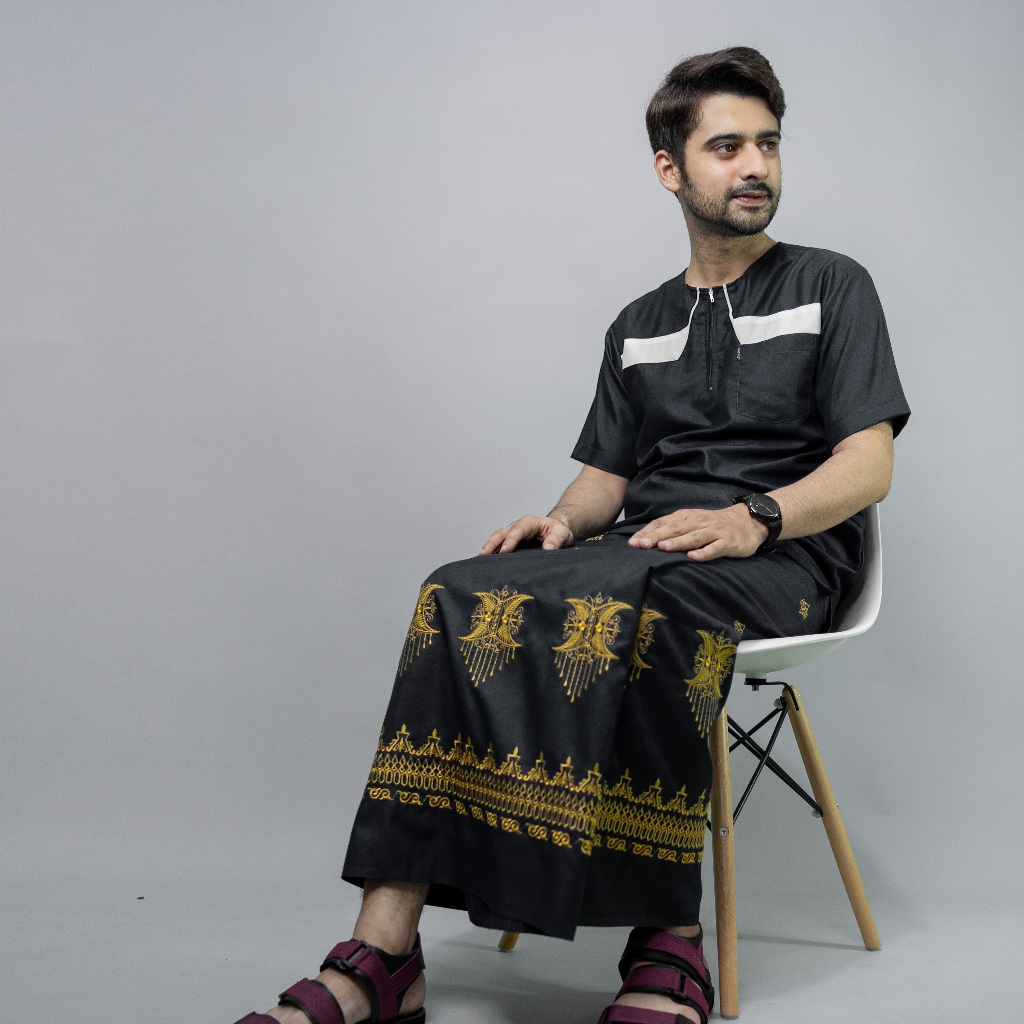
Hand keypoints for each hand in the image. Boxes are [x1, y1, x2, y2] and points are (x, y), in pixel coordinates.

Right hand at [479, 515, 573, 553]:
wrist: (556, 530)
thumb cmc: (559, 531)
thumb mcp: (562, 533)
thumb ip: (556, 539)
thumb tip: (548, 548)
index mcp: (529, 522)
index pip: (518, 530)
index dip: (510, 540)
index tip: (504, 551)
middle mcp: (517, 526)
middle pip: (501, 533)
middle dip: (491, 543)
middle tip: (483, 555)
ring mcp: (511, 534)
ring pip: (496, 539)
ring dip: (487, 548)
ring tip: (478, 560)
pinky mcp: (510, 543)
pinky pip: (498, 546)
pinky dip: (490, 553)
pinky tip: (484, 563)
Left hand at [627, 504, 767, 560]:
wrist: (748, 521)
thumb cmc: (714, 524)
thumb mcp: (693, 522)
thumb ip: (674, 529)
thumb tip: (648, 539)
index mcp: (687, 517)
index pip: (663, 523)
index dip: (648, 532)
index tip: (632, 542)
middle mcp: (698, 522)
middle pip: (674, 529)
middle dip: (656, 536)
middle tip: (640, 545)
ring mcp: (714, 531)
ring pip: (693, 536)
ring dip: (677, 542)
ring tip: (662, 548)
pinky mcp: (728, 542)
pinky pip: (715, 548)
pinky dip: (704, 552)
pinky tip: (693, 557)